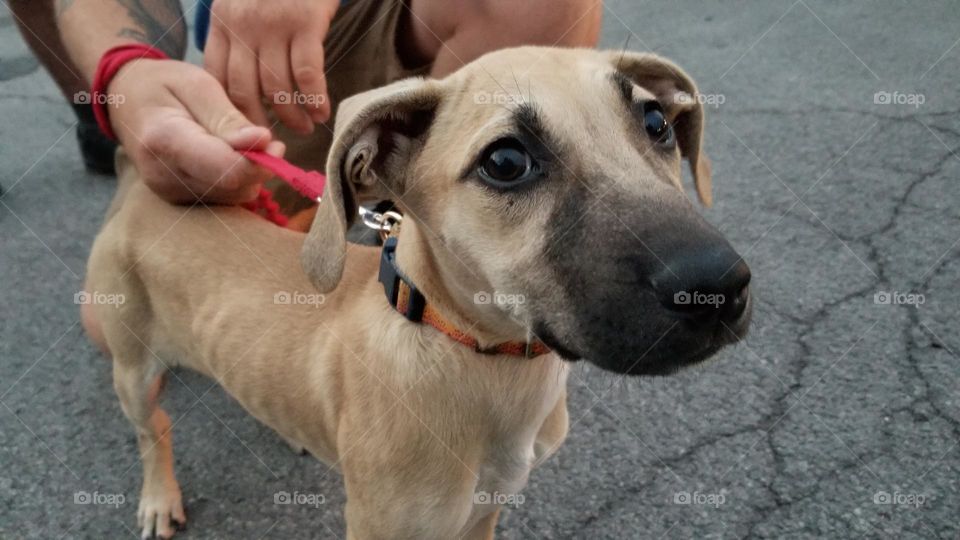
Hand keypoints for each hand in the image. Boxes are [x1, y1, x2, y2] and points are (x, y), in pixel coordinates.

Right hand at [107, 58, 285, 203]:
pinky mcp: (177, 201)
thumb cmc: (163, 85)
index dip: (259, 161)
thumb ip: (229, 118)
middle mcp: (163, 175)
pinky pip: (223, 199)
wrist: (125, 100)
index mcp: (165, 141)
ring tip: (241, 143)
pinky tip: (228, 157)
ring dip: (249, 174)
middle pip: (233, 187)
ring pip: (232, 197)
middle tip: (263, 139)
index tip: (273, 142)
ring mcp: (167, 192)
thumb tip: (263, 143)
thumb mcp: (198, 85)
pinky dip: (235, 180)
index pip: (227, 171)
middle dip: (258, 166)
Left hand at [203, 0, 338, 134]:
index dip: (229, 110)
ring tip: (304, 128)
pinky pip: (306, 74)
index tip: (243, 129)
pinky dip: (315, 100)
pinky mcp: (305, 23)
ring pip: (276, 88)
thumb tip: (248, 84)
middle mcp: (243, 28)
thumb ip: (238, 37)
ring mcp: (273, 26)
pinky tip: (321, 113)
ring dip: (291, 117)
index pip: (216, 78)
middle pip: (243, 91)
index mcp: (222, 24)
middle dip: (258, 123)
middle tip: (271, 140)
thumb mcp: (242, 3)